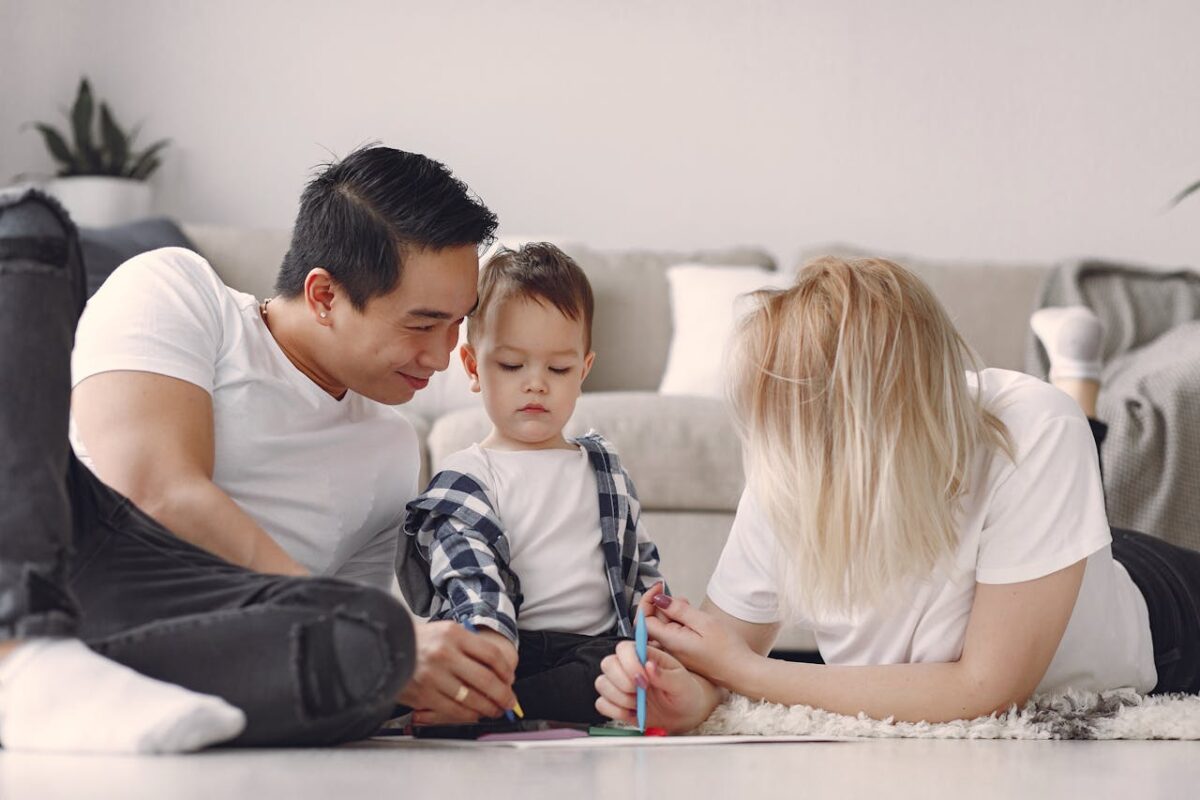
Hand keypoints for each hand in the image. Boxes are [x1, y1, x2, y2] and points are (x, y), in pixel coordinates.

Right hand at [397, 621, 517, 723]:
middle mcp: (445, 654)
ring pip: (473, 698)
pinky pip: (455, 710)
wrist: (383, 648)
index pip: (491, 655)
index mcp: (453, 634)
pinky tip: (475, 714)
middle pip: (486, 679)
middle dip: (503, 695)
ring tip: (496, 710)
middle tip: (510, 701)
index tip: (510, 679)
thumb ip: (470, 647)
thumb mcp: (445, 632)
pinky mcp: (424, 695)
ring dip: (489, 708)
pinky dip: (469, 715)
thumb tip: (499, 670)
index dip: (506, 671)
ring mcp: (434, 676)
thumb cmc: (419, 641)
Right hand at [594, 641, 722, 733]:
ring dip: (620, 697)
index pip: (623, 648)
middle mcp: (628, 667)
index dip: (629, 663)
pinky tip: (632, 712)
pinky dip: (615, 711)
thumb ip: (665, 675)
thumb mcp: (682, 683)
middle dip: (622, 682)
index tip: (643, 679)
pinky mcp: (617, 703)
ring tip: (639, 703)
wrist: (686, 713)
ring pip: (602, 684)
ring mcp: (621, 685)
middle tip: (641, 692)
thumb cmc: (685, 692)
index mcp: (644, 656)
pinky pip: (602, 704)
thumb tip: (649, 665)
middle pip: (607, 664)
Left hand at [642, 594, 754, 688]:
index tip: (660, 587)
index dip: (648, 600)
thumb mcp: (704, 622)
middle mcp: (668, 649)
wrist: (741, 672)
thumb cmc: (727, 649)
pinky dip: (679, 623)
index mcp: (669, 641)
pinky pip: (673, 635)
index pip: (643, 619)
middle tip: (682, 599)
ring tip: (689, 606)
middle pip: (653, 622)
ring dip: (672, 613)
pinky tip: (693, 618)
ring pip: (664, 627)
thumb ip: (679, 610)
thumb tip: (658, 599)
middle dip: (662, 605)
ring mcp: (675, 653)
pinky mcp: (683, 655)